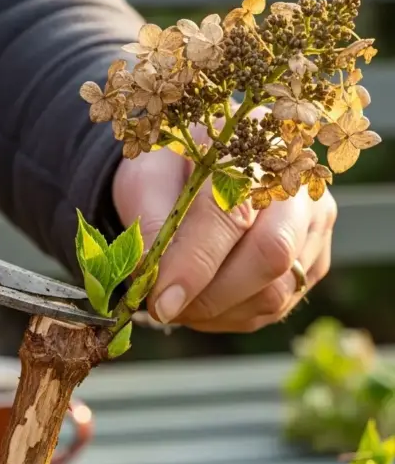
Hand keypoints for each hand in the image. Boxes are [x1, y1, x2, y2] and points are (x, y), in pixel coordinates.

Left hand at [113, 147, 336, 332]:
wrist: (210, 161)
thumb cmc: (176, 166)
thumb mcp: (148, 176)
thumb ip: (149, 223)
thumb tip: (155, 284)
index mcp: (253, 147)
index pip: (230, 214)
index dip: (195, 264)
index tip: (161, 301)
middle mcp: (298, 185)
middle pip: (270, 256)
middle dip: (210, 296)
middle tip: (164, 307)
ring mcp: (314, 226)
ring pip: (275, 292)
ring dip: (219, 311)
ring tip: (182, 300)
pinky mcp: (315, 262)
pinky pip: (276, 308)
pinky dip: (233, 315)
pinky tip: (206, 300)